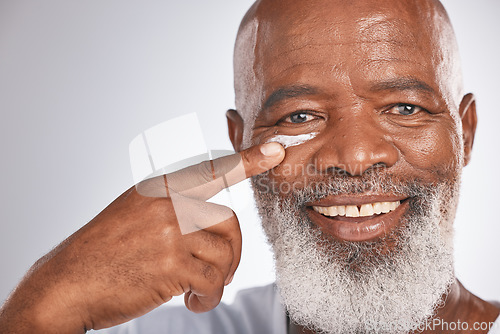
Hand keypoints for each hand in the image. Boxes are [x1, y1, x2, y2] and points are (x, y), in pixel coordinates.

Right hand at [0, 142, 284, 332]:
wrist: (66, 282)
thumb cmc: (103, 252)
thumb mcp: (134, 213)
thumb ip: (171, 209)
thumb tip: (211, 222)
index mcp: (159, 188)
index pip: (212, 169)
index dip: (247, 160)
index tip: (277, 150)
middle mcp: (167, 203)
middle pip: (230, 221)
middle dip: (232, 252)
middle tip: (220, 272)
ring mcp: (169, 232)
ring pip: (224, 253)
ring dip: (218, 278)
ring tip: (198, 289)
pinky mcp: (171, 264)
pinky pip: (213, 280)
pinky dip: (209, 296)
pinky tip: (192, 300)